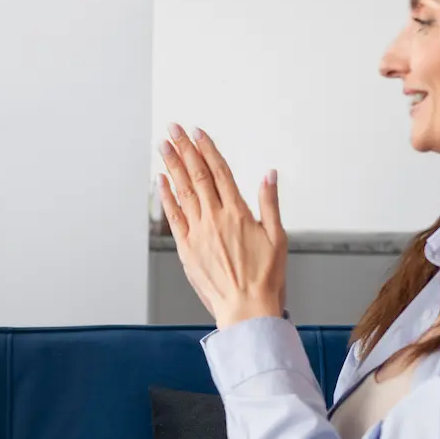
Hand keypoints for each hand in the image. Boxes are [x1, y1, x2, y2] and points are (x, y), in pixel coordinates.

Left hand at [157, 124, 286, 328]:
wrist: (246, 309)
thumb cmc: (265, 279)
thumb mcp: (278, 237)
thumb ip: (270, 202)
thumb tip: (269, 174)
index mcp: (239, 213)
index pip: (220, 172)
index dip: (208, 149)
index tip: (198, 133)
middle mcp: (215, 218)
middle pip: (198, 175)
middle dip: (185, 149)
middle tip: (174, 129)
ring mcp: (199, 233)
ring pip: (183, 191)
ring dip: (172, 166)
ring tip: (164, 146)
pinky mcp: (186, 249)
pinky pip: (174, 217)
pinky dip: (166, 197)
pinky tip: (161, 181)